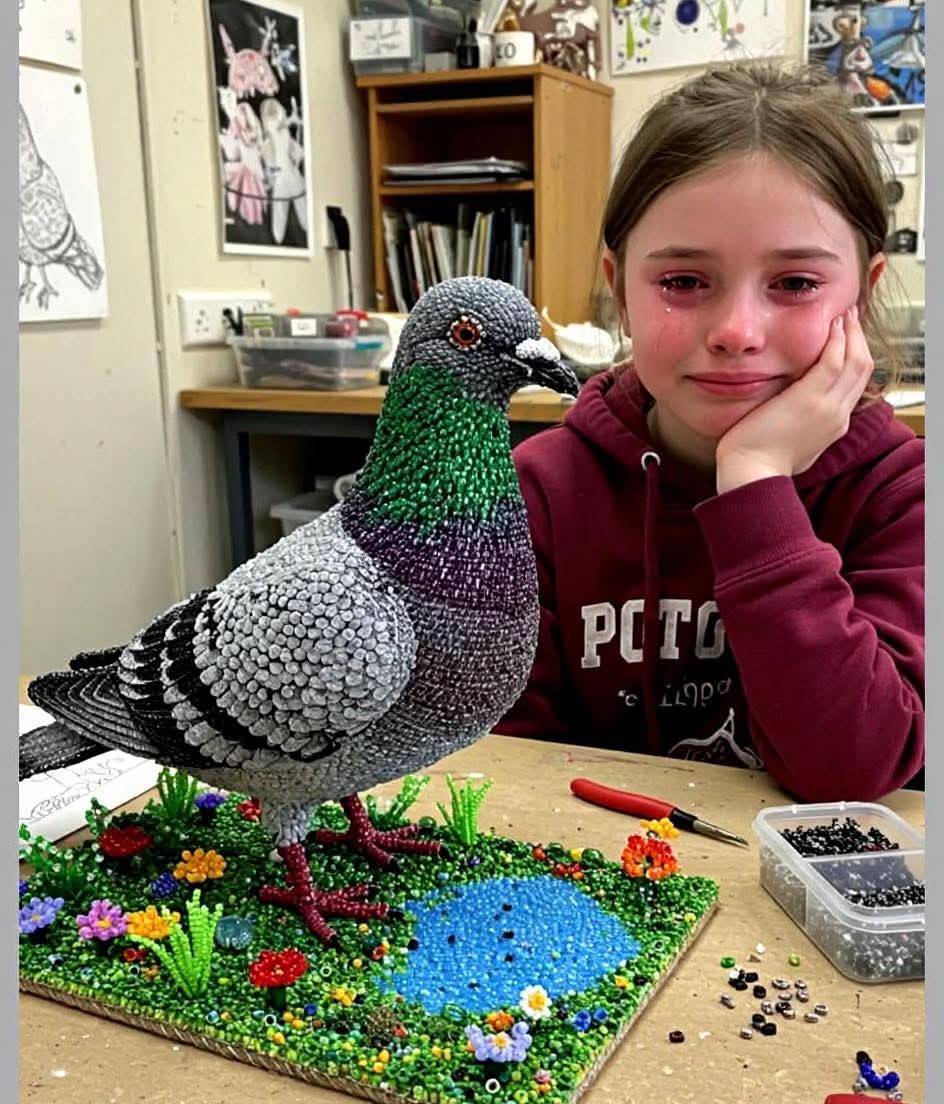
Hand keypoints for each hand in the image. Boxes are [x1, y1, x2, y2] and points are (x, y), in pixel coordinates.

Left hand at [715, 306, 872, 493]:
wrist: (751, 474)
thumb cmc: (759, 462)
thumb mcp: (792, 444)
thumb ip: (800, 426)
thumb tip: (792, 414)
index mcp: (834, 426)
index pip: (854, 386)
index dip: (855, 359)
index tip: (847, 340)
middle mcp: (838, 415)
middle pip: (862, 370)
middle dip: (859, 340)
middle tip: (851, 318)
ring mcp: (827, 407)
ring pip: (855, 362)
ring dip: (852, 334)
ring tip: (845, 314)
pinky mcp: (809, 399)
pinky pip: (833, 361)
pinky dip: (837, 340)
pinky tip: (832, 324)